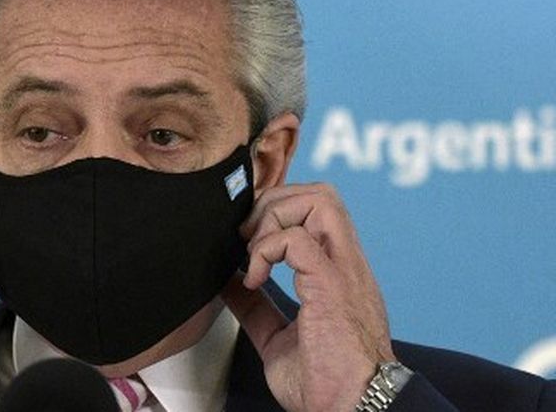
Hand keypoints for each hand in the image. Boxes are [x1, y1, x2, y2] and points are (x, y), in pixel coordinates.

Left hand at [221, 183, 394, 411]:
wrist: (351, 409)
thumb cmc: (326, 384)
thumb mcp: (278, 337)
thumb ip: (257, 307)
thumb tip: (230, 283)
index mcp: (336, 272)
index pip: (318, 209)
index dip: (277, 209)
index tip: (249, 241)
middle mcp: (345, 264)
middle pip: (320, 193)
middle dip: (273, 204)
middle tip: (249, 241)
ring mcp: (342, 272)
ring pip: (319, 200)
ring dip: (273, 219)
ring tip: (255, 254)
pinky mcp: (331, 286)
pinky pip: (298, 239)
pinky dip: (266, 250)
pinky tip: (255, 279)